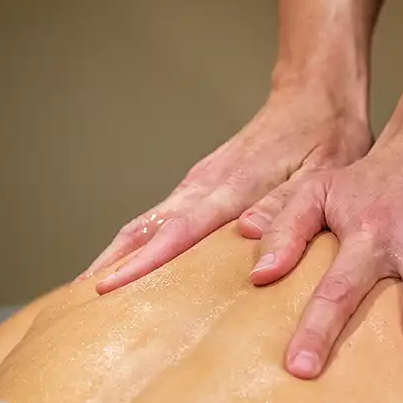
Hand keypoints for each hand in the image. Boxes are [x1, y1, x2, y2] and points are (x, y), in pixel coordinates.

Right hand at [81, 85, 370, 292]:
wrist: (314, 94)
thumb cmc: (326, 137)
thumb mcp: (323, 174)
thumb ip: (287, 208)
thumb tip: (247, 239)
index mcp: (232, 185)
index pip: (178, 230)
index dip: (143, 262)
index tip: (107, 287)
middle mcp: (204, 183)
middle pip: (144, 229)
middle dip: (110, 266)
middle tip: (77, 308)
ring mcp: (198, 183)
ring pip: (144, 224)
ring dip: (115, 256)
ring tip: (87, 298)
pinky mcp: (200, 187)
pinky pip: (158, 220)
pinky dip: (135, 245)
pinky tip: (124, 270)